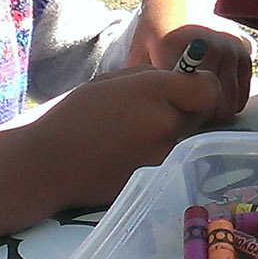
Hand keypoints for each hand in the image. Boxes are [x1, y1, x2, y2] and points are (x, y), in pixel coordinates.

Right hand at [0, 65, 222, 250]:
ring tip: (136, 131)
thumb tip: (184, 79)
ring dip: (172, 132)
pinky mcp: (156, 179)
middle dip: (187, 108)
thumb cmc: (75, 114)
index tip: (186, 85)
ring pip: (186, 139)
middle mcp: (166, 126)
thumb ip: (153, 79)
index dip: (201, 85)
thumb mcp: (113, 80)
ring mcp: (163, 157)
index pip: (210, 89)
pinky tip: (129, 152)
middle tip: (156, 108)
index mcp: (156, 94)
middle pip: (201, 115)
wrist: (48, 164)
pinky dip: (158, 153)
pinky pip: (169, 160)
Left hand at [127, 0, 253, 119]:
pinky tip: (212, 100)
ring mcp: (229, 49)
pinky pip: (242, 94)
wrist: (180, 1)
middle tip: (184, 119)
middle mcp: (209, 46)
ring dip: (215, 113)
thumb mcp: (140, 50)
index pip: (183, 96)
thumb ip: (139, 81)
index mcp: (177, 46)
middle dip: (199, 118)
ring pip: (230, 103)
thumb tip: (136, 114)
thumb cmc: (156, 31)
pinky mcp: (243, 52)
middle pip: (211, 105)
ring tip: (198, 111)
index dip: (177, 114)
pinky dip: (230, 103)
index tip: (169, 116)